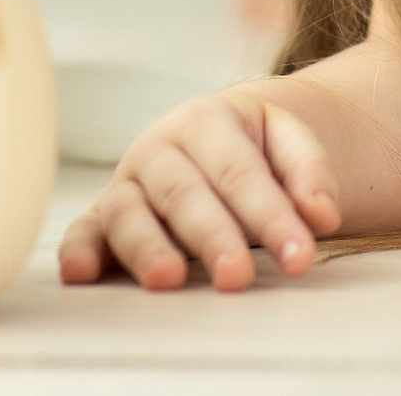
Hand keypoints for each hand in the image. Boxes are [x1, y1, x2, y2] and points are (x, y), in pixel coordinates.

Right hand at [59, 87, 344, 291]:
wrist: (216, 133)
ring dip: (147, 249)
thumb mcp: (287, 138)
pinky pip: (84, 230)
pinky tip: (82, 273)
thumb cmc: (253, 144)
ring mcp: (126, 182)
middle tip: (238, 276)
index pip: (241, 173)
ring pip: (129, 214)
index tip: (299, 255)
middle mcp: (158, 148)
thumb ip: (309, 171)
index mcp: (206, 120)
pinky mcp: (102, 216)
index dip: (271, 216)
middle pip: (185, 195)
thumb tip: (322, 215)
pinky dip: (78, 250)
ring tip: (169, 280)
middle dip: (213, 237)